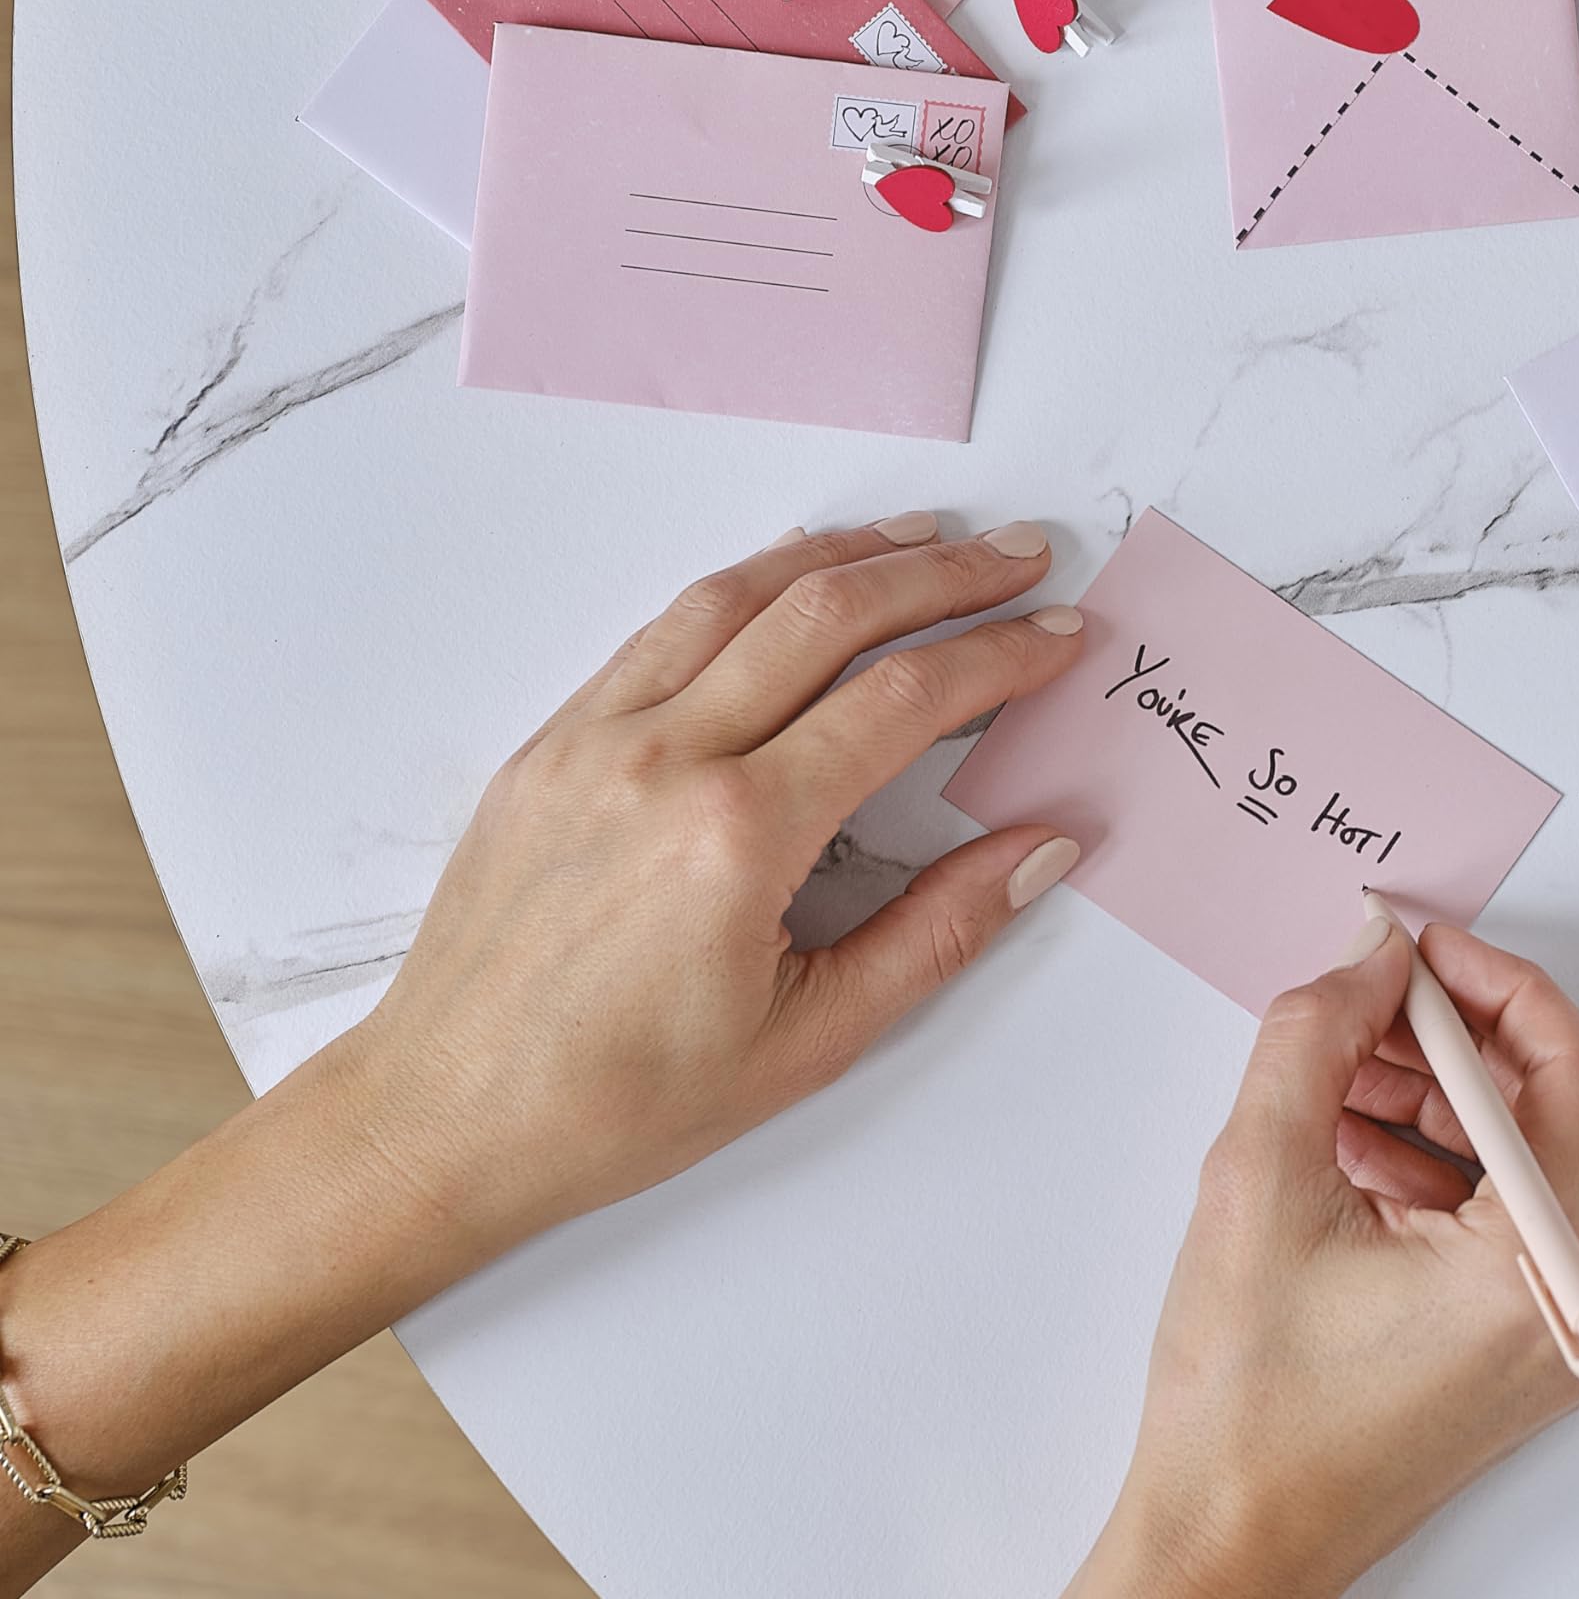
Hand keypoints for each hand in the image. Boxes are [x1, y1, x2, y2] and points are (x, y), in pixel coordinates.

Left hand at [351, 514, 1086, 1255]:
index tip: (1059, 634)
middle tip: (1022, 554)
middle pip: (829, 616)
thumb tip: (1041, 845)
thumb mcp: (810, 1040)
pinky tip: (795, 576)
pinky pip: (664, 627)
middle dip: (943, 574)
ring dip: (846, 554)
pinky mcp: (552, 740)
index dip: (997, 655)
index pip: (900, 700)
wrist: (442, 1121)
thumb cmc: (621, 1103)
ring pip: (740, 595)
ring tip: (926, 535)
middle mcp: (663, 759)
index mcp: (736, 837)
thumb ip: (938, 930)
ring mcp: (596, 737)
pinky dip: (748, 583)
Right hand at [1070, 917, 1578, 1598]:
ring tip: (1344, 1061)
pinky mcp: (1519, 1348)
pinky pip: (1514, 1214)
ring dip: (1451, 1091)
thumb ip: (1315, 1033)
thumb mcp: (1259, 1175)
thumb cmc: (1246, 1402)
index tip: (1423, 950)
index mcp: (1536, 1272)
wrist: (1227, 1539)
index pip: (1574, 1072)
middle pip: (1572, 1106)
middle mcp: (1577, 1308)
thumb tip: (1370, 958)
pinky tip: (1351, 1135)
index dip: (1497, 986)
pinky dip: (1446, 1157)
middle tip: (1386, 993)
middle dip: (1474, 1034)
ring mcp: (1556, 1335)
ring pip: (1540, 1155)